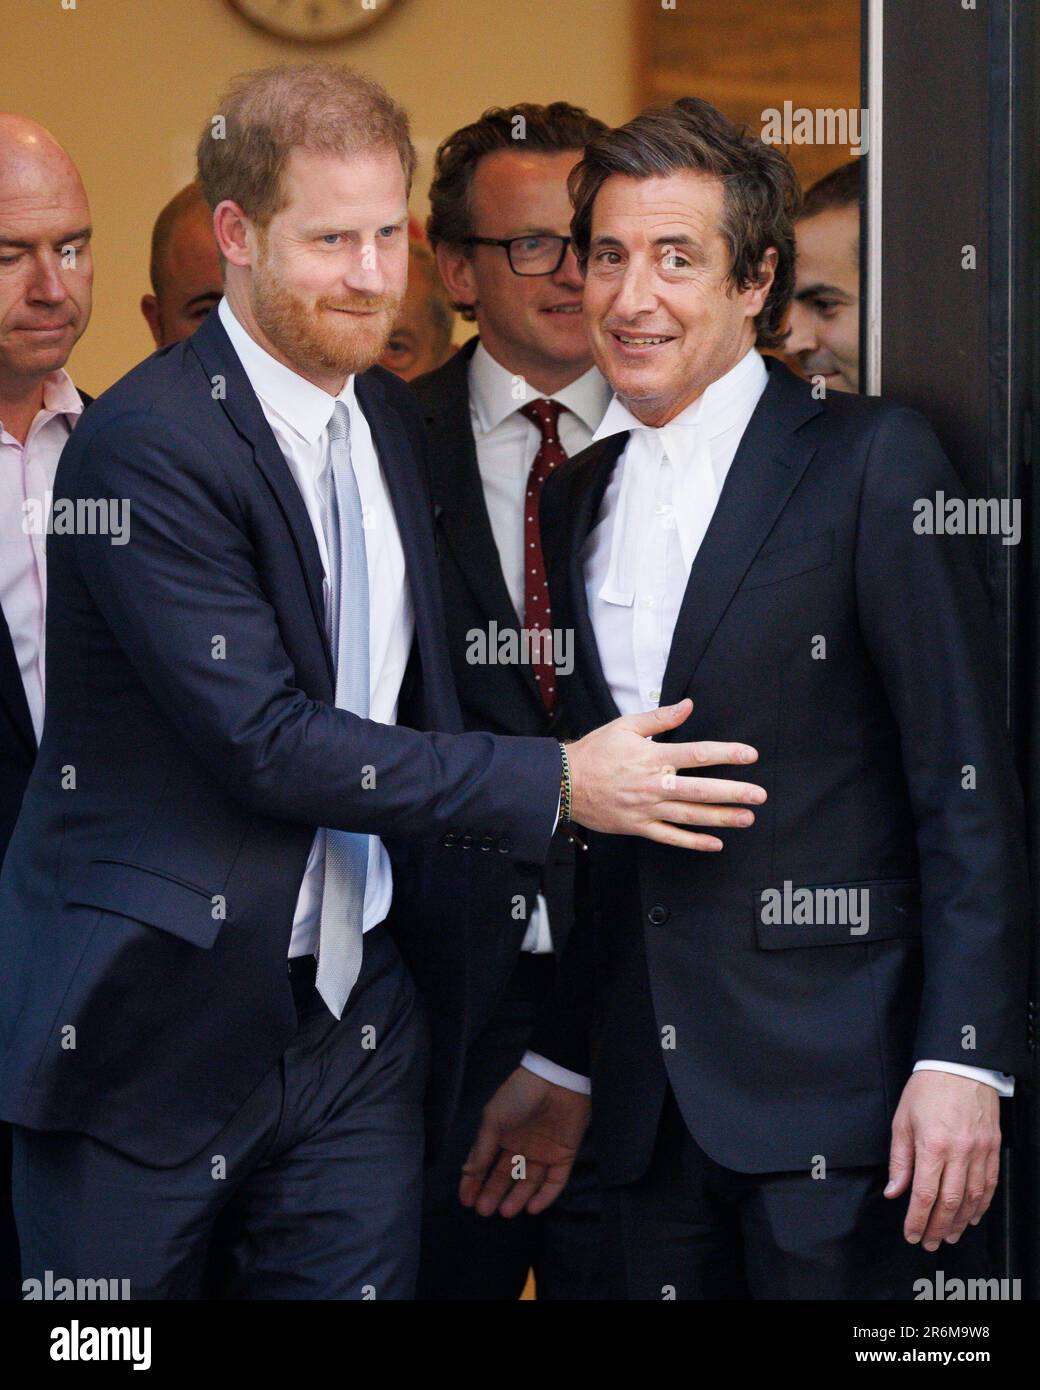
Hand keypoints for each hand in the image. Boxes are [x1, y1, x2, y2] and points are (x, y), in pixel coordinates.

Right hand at [459, 1067, 589, 1217]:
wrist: (558, 1080)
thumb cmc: (520, 1095)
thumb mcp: (494, 1118)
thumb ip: (482, 1147)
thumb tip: (468, 1172)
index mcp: (501, 1134)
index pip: (485, 1163)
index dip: (474, 1182)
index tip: (466, 1202)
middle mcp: (521, 1146)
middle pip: (505, 1176)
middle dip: (493, 1193)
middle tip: (484, 1212)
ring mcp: (543, 1151)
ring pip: (529, 1182)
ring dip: (517, 1198)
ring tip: (505, 1212)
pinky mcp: (564, 1155)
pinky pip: (554, 1181)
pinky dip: (544, 1196)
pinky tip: (532, 1208)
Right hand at [566, 697, 765, 849]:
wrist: (564, 781)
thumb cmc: (595, 751)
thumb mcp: (625, 726)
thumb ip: (660, 718)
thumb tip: (688, 705)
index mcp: (653, 757)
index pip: (697, 754)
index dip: (726, 754)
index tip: (749, 755)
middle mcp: (654, 784)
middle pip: (700, 789)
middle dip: (733, 793)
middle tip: (759, 795)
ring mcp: (647, 808)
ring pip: (689, 816)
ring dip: (721, 818)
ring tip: (747, 818)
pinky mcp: (638, 826)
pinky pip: (670, 837)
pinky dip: (693, 842)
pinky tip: (716, 843)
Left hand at [885, 1071, 1000, 1247]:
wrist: (960, 1066)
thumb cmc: (928, 1088)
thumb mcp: (902, 1120)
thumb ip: (899, 1159)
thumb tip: (895, 1189)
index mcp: (932, 1145)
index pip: (924, 1194)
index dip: (917, 1219)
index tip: (911, 1233)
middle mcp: (959, 1152)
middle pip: (949, 1203)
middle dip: (937, 1227)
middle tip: (929, 1242)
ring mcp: (979, 1152)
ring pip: (972, 1198)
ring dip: (960, 1222)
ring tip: (949, 1235)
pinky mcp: (992, 1148)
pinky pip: (989, 1184)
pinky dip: (981, 1204)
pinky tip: (972, 1215)